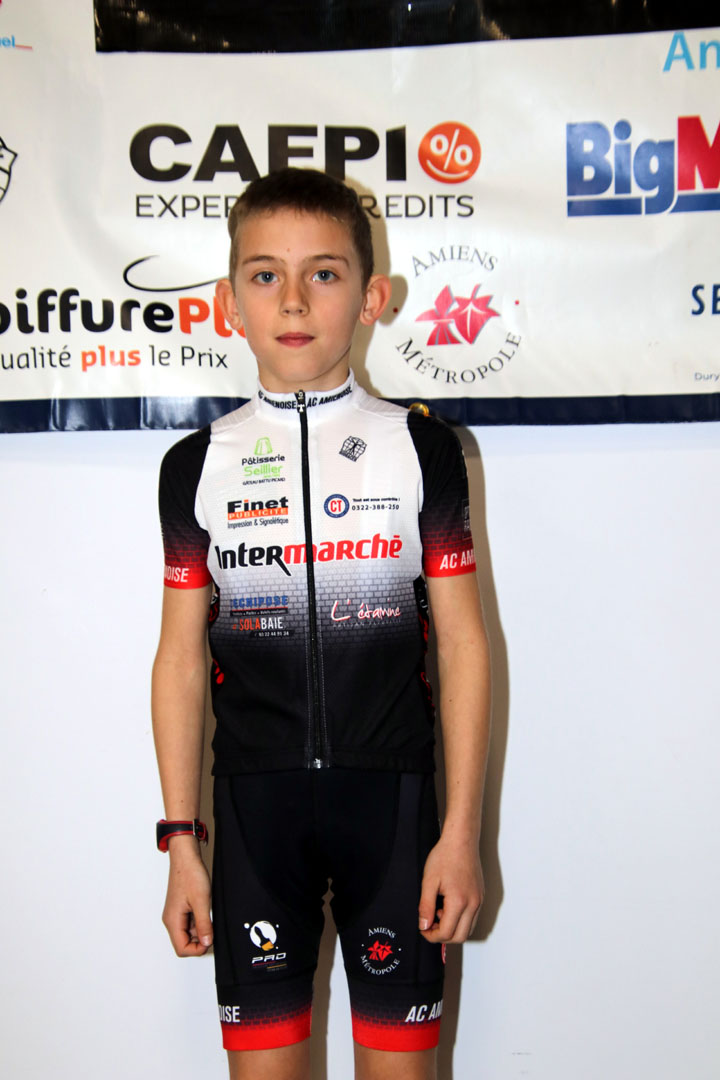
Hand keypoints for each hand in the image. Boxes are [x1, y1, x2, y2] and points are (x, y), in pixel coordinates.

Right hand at [162, 839, 212, 955]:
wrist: (186, 857)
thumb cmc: (189, 874)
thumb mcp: (201, 901)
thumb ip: (204, 924)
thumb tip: (207, 942)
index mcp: (172, 920)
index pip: (181, 949)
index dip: (197, 949)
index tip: (210, 940)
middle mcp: (172, 919)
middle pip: (184, 943)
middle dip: (199, 940)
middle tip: (212, 929)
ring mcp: (176, 914)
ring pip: (188, 934)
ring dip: (200, 930)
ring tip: (208, 916)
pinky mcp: (181, 909)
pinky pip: (190, 923)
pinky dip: (199, 922)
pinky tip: (206, 911)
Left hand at [418, 836, 483, 943]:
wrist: (461, 840)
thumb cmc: (445, 856)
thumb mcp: (429, 881)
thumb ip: (425, 906)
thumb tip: (423, 926)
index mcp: (459, 901)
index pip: (446, 932)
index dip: (431, 936)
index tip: (422, 928)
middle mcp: (473, 904)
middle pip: (460, 937)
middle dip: (442, 937)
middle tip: (428, 925)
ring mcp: (479, 900)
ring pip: (468, 929)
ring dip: (452, 929)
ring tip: (437, 913)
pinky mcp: (480, 896)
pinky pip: (472, 918)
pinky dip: (460, 920)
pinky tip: (447, 907)